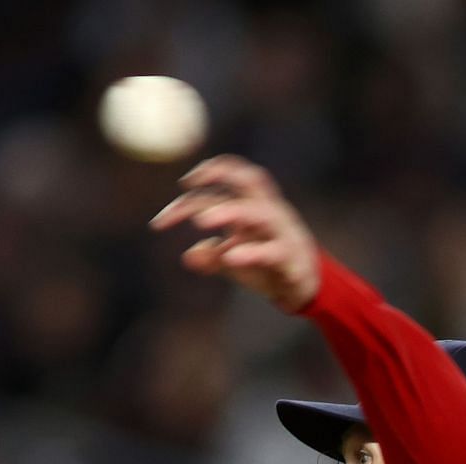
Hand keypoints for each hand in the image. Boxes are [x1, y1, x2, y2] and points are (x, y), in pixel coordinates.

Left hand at [150, 154, 321, 311]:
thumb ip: (212, 255)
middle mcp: (269, 211)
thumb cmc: (267, 266)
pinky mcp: (292, 258)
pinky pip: (273, 251)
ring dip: (229, 212)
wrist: (307, 288)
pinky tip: (230, 258)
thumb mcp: (234, 259)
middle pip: (249, 179)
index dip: (187, 199)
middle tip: (187, 185)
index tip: (158, 223)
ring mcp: (283, 232)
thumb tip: (188, 257)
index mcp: (252, 206)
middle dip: (220, 173)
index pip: (220, 188)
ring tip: (201, 222)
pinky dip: (251, 252)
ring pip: (260, 212)